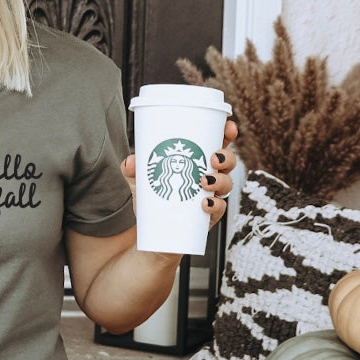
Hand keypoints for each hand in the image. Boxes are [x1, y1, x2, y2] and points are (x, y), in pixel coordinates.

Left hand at [121, 119, 238, 228]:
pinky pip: (219, 209)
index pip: (218, 144)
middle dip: (227, 157)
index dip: (227, 133)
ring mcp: (212, 197)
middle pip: (228, 163)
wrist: (153, 232)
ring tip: (205, 182)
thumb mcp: (140, 182)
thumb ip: (133, 170)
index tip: (228, 126)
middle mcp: (210, 178)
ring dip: (220, 180)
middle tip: (214, 159)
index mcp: (197, 163)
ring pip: (227, 184)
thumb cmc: (152, 200)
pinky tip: (205, 203)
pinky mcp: (209, 217)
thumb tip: (131, 161)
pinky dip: (215, 205)